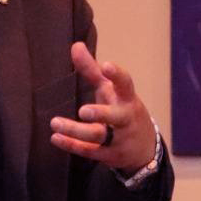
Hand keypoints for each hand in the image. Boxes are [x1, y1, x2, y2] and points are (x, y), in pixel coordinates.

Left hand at [49, 41, 156, 172]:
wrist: (145, 149)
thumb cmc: (122, 111)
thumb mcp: (111, 90)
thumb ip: (92, 70)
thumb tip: (75, 45)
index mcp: (127, 99)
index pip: (126, 84)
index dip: (117, 75)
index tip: (106, 65)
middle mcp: (125, 119)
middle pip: (115, 116)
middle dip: (101, 114)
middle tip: (84, 111)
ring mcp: (118, 139)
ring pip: (99, 136)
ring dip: (76, 131)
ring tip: (55, 123)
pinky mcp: (109, 155)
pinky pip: (90, 151)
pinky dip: (72, 145)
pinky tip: (56, 138)